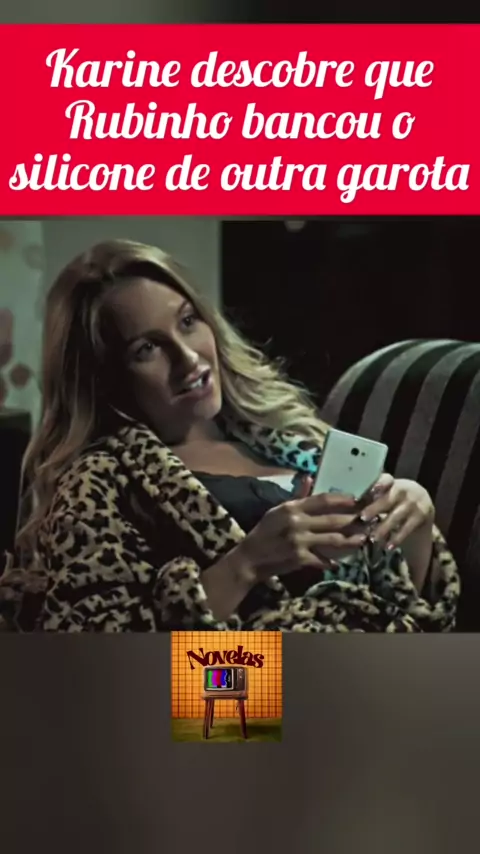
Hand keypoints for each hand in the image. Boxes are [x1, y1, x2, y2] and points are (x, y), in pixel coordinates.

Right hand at [237, 487, 367, 583]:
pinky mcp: (300, 558)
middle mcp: (297, 522)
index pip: (323, 500)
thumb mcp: (277, 511)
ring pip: (333, 539)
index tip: (357, 500)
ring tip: (362, 540)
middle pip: (333, 519)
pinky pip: (322, 559)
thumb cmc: (265, 532)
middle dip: (353, 520)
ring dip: (350, 541)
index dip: (342, 499)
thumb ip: (297, 496)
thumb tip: (308, 477)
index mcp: (292, 508)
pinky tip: (339, 561)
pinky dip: (332, 561)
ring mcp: (299, 541)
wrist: (250, 557)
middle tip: (368, 520)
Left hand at [358, 474, 434, 549]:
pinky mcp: (422, 515)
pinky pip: (407, 528)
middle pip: (388, 499)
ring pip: (396, 516)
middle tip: (362, 517)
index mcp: (392, 482)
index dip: (378, 483)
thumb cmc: (394, 499)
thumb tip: (349, 505)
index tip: (369, 490)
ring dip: (384, 528)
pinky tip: (388, 547)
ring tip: (373, 538)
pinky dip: (397, 538)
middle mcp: (404, 489)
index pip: (386, 479)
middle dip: (375, 508)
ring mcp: (414, 502)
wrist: (422, 504)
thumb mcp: (385, 494)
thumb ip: (371, 496)